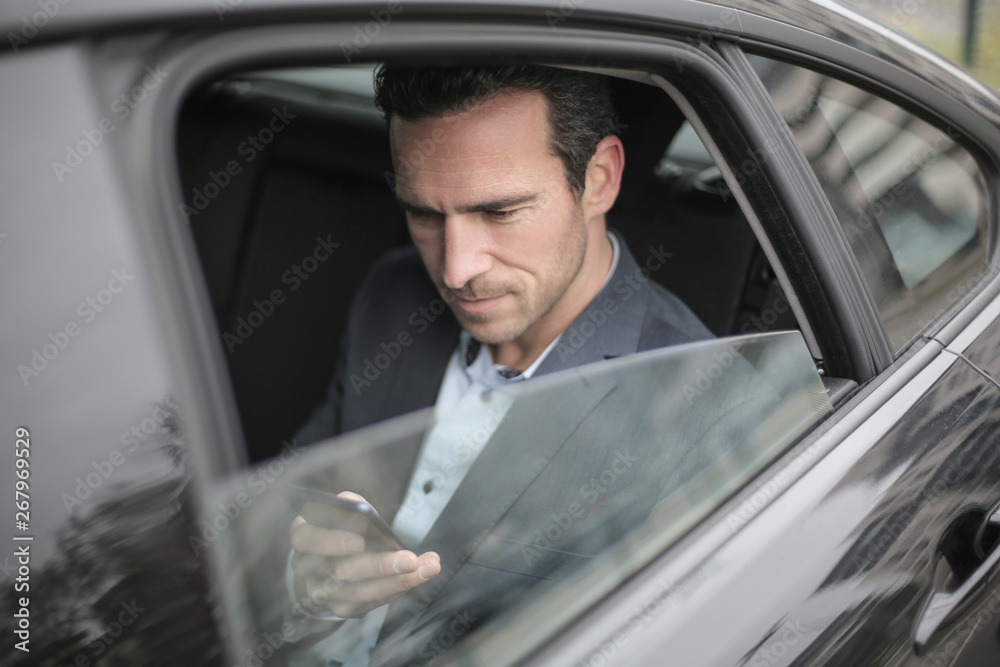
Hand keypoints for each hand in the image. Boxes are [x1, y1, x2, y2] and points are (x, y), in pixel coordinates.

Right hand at [290, 491, 440, 617]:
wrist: (327, 561)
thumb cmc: (338, 528)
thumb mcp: (341, 512)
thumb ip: (350, 507)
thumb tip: (355, 504)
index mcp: (303, 536)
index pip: (306, 539)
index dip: (331, 542)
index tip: (359, 542)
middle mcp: (306, 568)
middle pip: (340, 571)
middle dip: (379, 565)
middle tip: (410, 559)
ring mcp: (322, 593)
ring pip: (359, 592)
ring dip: (398, 580)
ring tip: (429, 567)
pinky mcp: (340, 607)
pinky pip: (371, 603)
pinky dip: (397, 589)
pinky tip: (418, 577)